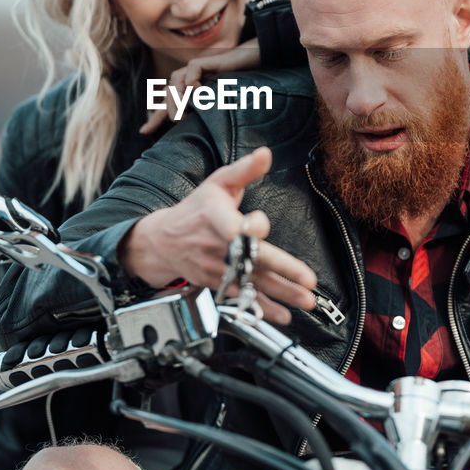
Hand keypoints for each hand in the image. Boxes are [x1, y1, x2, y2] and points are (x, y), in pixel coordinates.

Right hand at [117, 147, 316, 324]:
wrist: (162, 241)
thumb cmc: (196, 209)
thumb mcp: (218, 183)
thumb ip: (244, 170)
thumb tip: (267, 154)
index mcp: (217, 218)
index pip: (235, 225)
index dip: (250, 225)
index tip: (262, 221)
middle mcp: (217, 246)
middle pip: (251, 259)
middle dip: (282, 271)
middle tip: (307, 281)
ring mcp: (216, 268)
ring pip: (251, 283)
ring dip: (280, 294)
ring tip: (305, 301)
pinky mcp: (216, 283)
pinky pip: (242, 298)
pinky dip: (262, 308)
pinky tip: (282, 315)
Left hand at [139, 39, 261, 133]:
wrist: (256, 63)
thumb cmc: (241, 85)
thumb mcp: (221, 103)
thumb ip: (208, 112)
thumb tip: (198, 130)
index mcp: (190, 90)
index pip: (167, 103)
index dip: (155, 117)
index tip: (144, 132)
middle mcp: (190, 78)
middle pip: (168, 93)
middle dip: (167, 109)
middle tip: (177, 122)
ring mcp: (197, 69)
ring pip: (175, 82)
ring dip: (177, 98)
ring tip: (184, 113)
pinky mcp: (206, 61)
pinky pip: (192, 69)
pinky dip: (191, 82)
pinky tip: (199, 92)